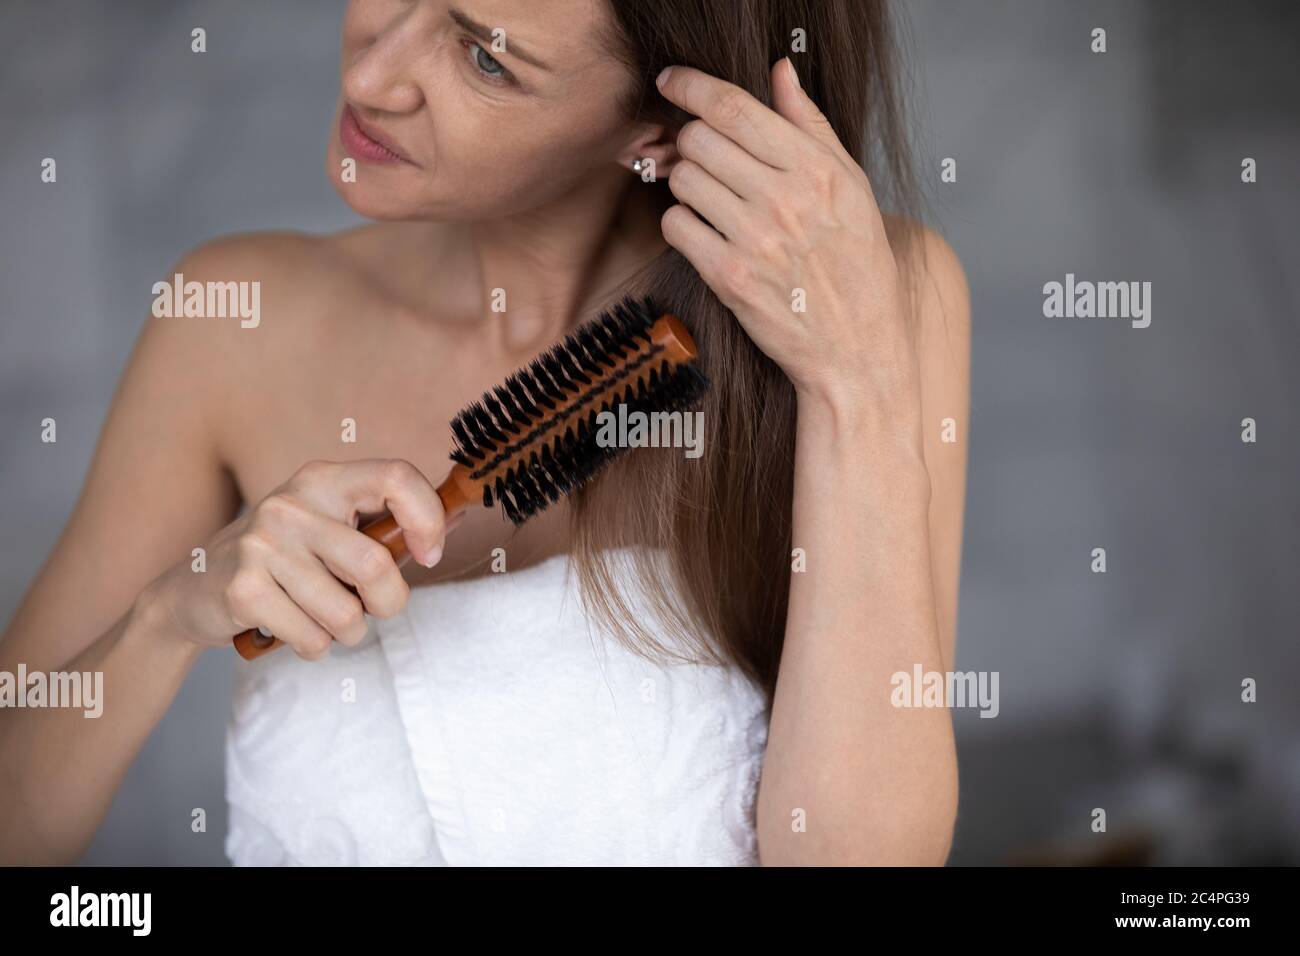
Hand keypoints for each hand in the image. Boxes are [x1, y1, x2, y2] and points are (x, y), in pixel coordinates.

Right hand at [142, 459, 448, 658]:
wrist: (192, 592)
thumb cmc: (283, 562)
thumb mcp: (327, 528)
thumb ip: (380, 529)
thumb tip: (447, 533)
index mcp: (323, 479)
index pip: (397, 477)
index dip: (427, 518)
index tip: (430, 554)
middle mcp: (292, 503)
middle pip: (376, 566)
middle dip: (388, 604)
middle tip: (372, 609)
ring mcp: (262, 544)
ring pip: (346, 614)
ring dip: (348, 634)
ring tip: (326, 622)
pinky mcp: (242, 588)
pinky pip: (311, 638)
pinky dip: (314, 648)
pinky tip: (294, 631)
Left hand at [656, 59, 917, 410]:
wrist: (856, 350)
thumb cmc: (858, 266)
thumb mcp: (852, 188)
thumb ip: (811, 126)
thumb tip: (780, 71)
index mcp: (817, 170)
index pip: (735, 107)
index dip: (691, 85)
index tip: (671, 79)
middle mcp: (785, 200)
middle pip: (699, 138)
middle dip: (692, 141)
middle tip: (702, 156)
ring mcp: (754, 240)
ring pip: (682, 179)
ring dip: (688, 184)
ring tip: (713, 201)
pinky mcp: (729, 278)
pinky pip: (675, 226)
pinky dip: (681, 225)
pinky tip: (706, 233)